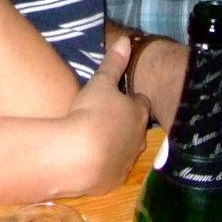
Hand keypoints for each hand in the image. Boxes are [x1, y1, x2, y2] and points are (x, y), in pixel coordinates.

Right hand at [62, 37, 151, 195]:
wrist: (79, 157)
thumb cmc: (92, 113)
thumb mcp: (101, 83)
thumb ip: (113, 63)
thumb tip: (126, 41)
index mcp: (138, 113)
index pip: (141, 102)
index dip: (130, 99)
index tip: (118, 97)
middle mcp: (139, 139)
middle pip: (136, 128)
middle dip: (125, 123)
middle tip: (106, 118)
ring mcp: (127, 161)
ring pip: (126, 150)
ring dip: (116, 145)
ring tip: (97, 139)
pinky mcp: (114, 181)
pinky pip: (113, 170)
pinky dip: (105, 165)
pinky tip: (90, 161)